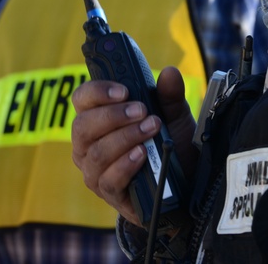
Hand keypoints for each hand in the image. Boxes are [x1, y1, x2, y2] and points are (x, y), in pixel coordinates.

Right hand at [71, 67, 197, 226]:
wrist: (185, 181)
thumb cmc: (168, 143)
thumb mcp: (173, 116)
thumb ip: (170, 96)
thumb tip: (169, 73)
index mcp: (96, 119)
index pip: (82, 99)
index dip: (97, 92)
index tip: (123, 91)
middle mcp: (88, 145)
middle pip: (82, 126)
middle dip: (113, 116)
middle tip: (142, 111)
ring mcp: (95, 171)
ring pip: (97, 153)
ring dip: (125, 138)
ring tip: (150, 129)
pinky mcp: (109, 194)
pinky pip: (108, 179)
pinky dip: (126, 164)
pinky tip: (142, 154)